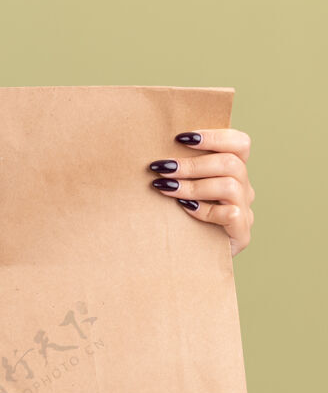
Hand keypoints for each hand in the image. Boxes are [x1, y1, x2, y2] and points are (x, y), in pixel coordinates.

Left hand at [147, 129, 253, 256]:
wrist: (186, 256)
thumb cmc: (175, 213)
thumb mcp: (178, 184)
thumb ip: (176, 166)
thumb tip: (147, 143)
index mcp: (233, 170)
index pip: (239, 143)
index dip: (214, 136)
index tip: (180, 138)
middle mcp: (244, 188)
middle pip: (231, 163)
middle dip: (191, 164)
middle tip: (160, 168)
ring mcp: (245, 211)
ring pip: (230, 186)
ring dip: (193, 185)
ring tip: (164, 187)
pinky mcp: (242, 234)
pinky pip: (230, 214)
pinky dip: (204, 210)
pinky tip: (183, 209)